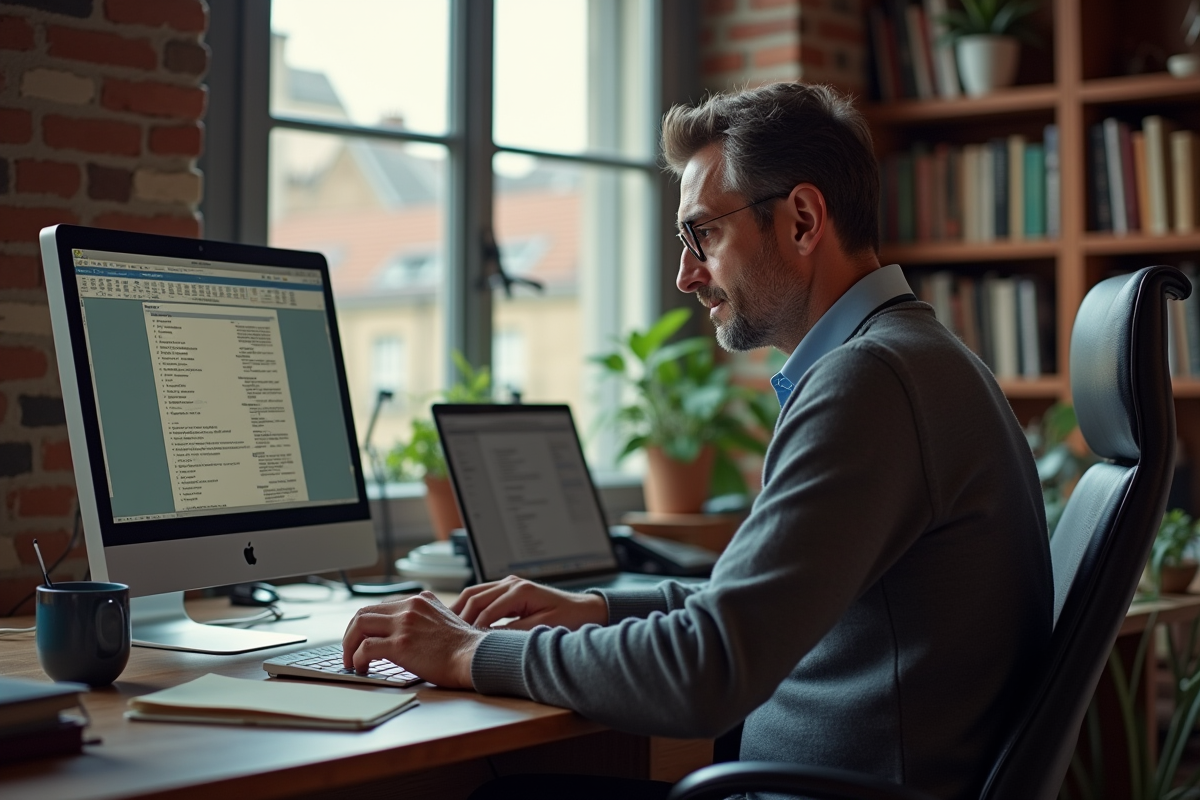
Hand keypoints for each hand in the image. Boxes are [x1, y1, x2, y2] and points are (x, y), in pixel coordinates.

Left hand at [341, 592, 484, 688]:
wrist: (475, 657)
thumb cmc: (464, 648)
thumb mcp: (445, 620)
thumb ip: (424, 619)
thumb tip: (407, 634)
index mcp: (420, 600)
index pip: (382, 606)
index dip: (367, 624)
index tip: (362, 637)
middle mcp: (410, 607)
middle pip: (365, 612)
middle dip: (351, 632)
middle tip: (350, 649)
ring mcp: (404, 624)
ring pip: (359, 625)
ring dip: (349, 644)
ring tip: (351, 660)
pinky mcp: (400, 644)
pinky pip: (365, 648)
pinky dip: (357, 659)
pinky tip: (361, 668)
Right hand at [451, 575, 608, 630]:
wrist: (584, 609)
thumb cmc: (568, 618)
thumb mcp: (542, 628)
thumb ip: (514, 632)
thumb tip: (487, 638)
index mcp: (519, 590)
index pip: (486, 609)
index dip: (472, 627)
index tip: (460, 643)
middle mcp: (512, 583)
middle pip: (474, 596)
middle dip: (459, 615)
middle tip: (446, 634)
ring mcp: (510, 583)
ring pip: (475, 593)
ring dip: (461, 609)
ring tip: (448, 627)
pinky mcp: (510, 589)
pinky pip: (484, 595)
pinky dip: (471, 606)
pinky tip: (463, 620)